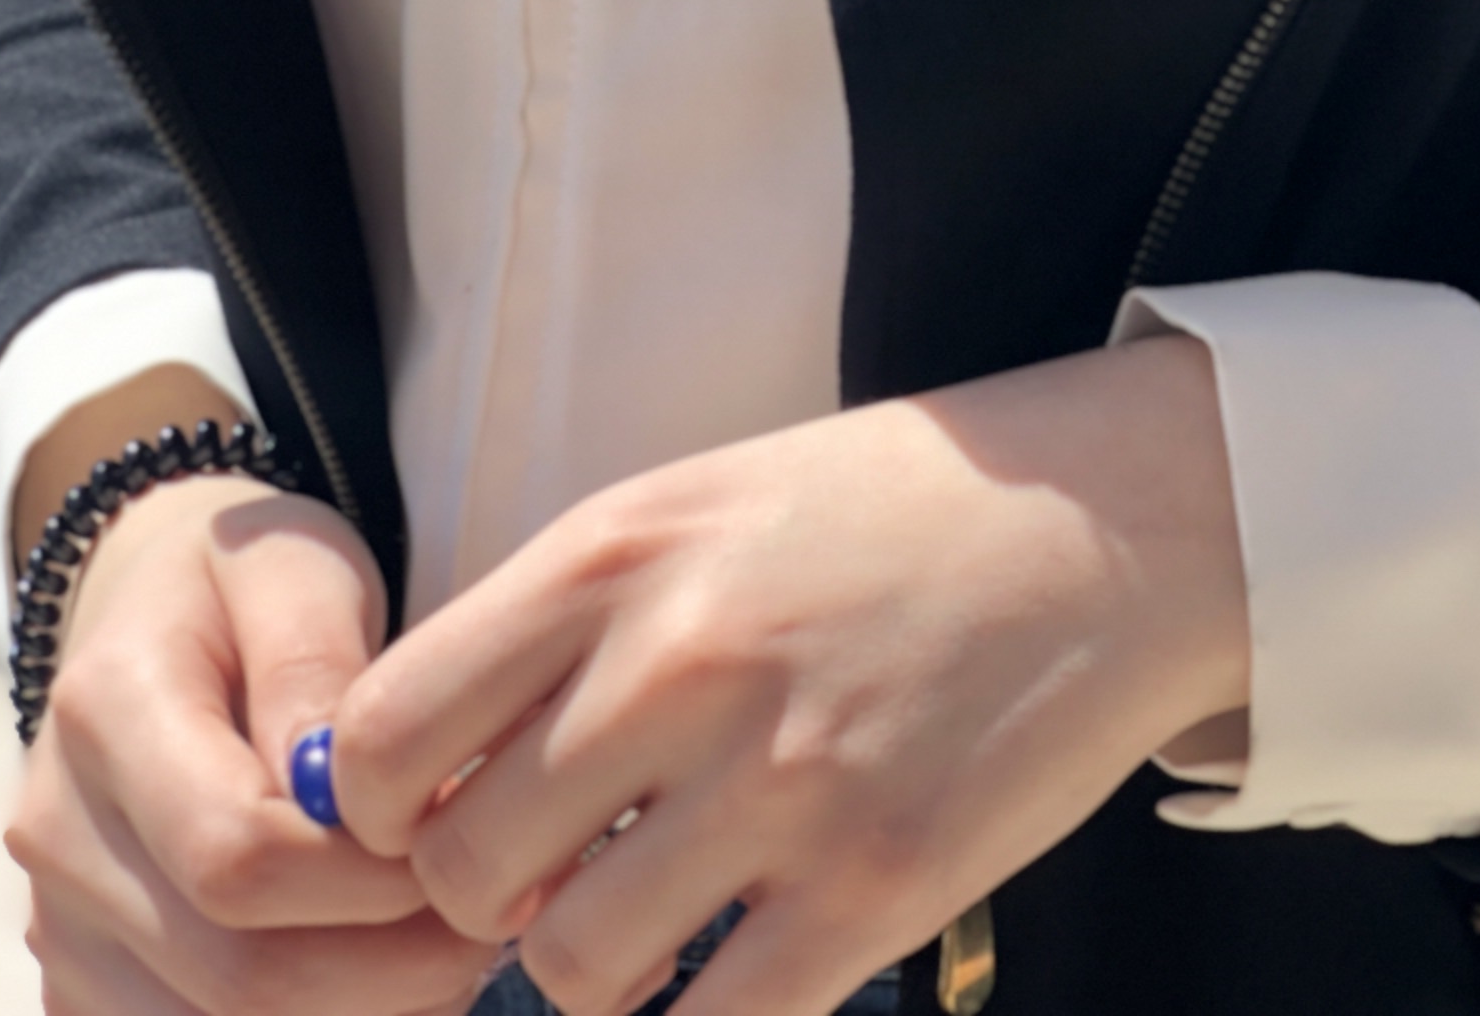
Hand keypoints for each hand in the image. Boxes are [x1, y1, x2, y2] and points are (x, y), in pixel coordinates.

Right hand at [9, 469, 501, 1014]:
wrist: (156, 622)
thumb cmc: (248, 586)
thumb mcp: (294, 565)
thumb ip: (316, 663)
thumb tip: (338, 791)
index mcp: (102, 710)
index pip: (236, 855)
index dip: (369, 880)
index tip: (461, 844)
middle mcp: (58, 836)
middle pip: (234, 973)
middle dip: (388, 967)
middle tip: (487, 920)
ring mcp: (59, 928)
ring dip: (362, 1015)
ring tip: (446, 948)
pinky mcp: (82, 991)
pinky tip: (382, 979)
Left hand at [327, 334, 1248, 1015]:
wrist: (1099, 518)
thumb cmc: (877, 514)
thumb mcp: (691, 510)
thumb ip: (557, 628)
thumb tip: (416, 787)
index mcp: (611, 553)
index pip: (380, 735)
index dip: (380, 812)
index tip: (440, 818)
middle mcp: (676, 663)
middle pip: (465, 870)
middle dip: (492, 905)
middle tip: (565, 879)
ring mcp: (779, 780)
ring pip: (577, 970)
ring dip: (601, 970)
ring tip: (666, 916)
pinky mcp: (877, 885)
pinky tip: (738, 966)